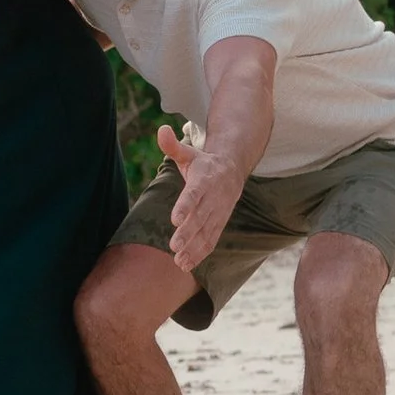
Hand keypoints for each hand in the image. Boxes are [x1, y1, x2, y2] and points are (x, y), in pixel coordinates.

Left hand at [159, 121, 238, 274]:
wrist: (233, 170)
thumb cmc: (203, 163)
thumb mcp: (189, 153)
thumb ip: (172, 146)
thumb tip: (161, 130)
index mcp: (205, 179)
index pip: (195, 194)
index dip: (185, 206)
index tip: (175, 219)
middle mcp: (214, 198)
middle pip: (201, 217)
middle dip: (188, 233)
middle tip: (173, 246)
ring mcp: (219, 212)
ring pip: (207, 232)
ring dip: (194, 248)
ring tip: (179, 261)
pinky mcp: (219, 223)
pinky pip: (212, 239)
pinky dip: (201, 252)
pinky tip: (187, 264)